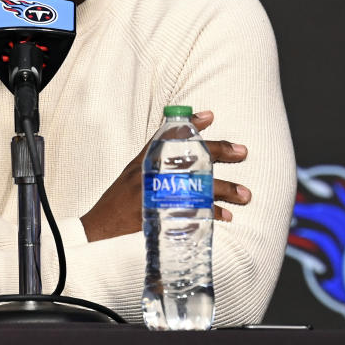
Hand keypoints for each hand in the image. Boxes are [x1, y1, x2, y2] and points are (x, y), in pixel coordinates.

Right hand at [80, 110, 250, 241]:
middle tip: (243, 151)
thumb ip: (154, 156)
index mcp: (146, 161)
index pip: (169, 135)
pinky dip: (212, 214)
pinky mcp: (163, 215)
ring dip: (225, 189)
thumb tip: (179, 139)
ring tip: (245, 195)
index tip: (210, 116)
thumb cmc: (120, 199)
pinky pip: (193, 213)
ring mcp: (158, 194)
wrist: (99, 228)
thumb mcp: (133, 171)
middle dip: (219, 152)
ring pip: (198, 187)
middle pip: (191, 157)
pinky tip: (227, 216)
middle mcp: (152, 173)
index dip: (191, 124)